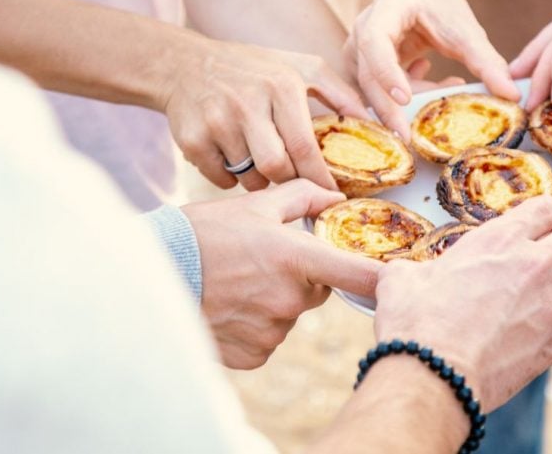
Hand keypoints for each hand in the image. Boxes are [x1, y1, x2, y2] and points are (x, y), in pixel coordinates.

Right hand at [162, 37, 368, 190]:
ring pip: (250, 177)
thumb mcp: (301, 66)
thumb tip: (378, 123)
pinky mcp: (191, 139)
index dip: (321, 177)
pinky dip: (232, 178)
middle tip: (294, 178)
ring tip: (262, 161)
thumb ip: (341, 93)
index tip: (332, 195)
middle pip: (277, 168)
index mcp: (280, 86)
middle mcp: (248, 103)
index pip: (305, 146)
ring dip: (261, 180)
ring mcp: (216, 122)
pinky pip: (222, 179)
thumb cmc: (254, 69)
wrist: (184, 63)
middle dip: (289, 181)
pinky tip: (234, 158)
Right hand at [182, 180, 381, 368]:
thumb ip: (302, 197)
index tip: (399, 279)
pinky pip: (269, 339)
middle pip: (319, 291)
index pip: (360, 275)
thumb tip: (336, 198)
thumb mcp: (254, 206)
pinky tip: (230, 307)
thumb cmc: (203, 234)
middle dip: (303, 278)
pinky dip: (256, 326)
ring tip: (239, 284)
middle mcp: (290, 300)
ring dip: (276, 302)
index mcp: (297, 259)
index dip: (383, 278)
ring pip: (291, 315)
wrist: (152, 276)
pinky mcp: (253, 354)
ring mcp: (272, 331)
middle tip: (266, 262)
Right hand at [346, 0, 518, 138]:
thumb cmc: (439, 4)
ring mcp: (357, 54)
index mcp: (383, 12)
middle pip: (368, 79)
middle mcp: (361, 33)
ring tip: (451, 84)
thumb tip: (511, 95)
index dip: (387, 73)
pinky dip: (409, 96)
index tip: (406, 99)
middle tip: (414, 137)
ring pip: (375, 92)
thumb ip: (485, 60)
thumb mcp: (464, 28)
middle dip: (392, 110)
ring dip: (412, 100)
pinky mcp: (363, 71)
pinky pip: (380, 95)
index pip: (374, 44)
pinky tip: (434, 76)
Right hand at [372, 196, 551, 410]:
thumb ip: (407, 269)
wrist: (430, 375)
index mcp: (500, 240)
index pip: (546, 207)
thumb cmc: (415, 321)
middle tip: (546, 257)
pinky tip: (537, 334)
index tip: (532, 227)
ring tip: (547, 295)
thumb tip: (385, 272)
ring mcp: (547, 307)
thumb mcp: (401, 279)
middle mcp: (532, 267)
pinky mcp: (550, 345)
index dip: (541, 216)